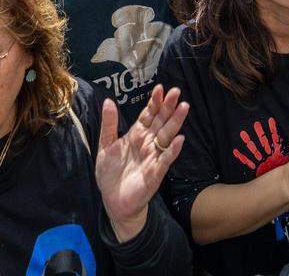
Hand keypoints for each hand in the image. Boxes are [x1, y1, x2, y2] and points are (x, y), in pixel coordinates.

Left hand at [96, 85, 187, 242]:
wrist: (113, 201)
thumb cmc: (110, 173)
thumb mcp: (105, 145)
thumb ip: (109, 124)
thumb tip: (108, 100)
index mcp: (136, 134)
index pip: (148, 115)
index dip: (154, 102)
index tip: (160, 88)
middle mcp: (147, 143)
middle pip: (161, 122)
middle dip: (168, 107)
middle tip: (176, 91)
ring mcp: (153, 157)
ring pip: (167, 136)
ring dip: (175, 122)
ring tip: (183, 107)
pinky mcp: (156, 173)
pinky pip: (166, 159)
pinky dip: (173, 150)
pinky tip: (180, 139)